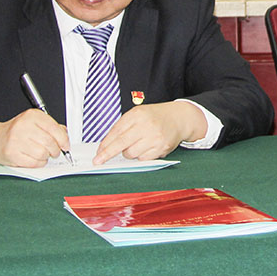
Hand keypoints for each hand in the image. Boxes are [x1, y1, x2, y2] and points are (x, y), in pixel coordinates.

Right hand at [0, 109, 69, 166]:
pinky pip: (34, 163)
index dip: (64, 140)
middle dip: (56, 150)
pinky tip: (34, 158)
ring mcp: (16, 140)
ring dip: (46, 157)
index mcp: (32, 116)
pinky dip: (38, 163)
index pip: (55, 129)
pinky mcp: (12, 154)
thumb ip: (52, 127)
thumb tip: (65, 136)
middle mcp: (23, 126)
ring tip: (42, 154)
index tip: (66, 145)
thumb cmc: (18, 131)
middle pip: (50, 142)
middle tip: (55, 152)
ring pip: (43, 153)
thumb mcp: (35, 123)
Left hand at [93, 102, 207, 163]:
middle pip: (121, 144)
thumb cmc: (155, 117)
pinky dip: (140, 156)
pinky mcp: (162, 148)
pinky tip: (145, 148)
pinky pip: (143, 159)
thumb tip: (106, 146)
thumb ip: (122, 127)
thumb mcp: (137, 114)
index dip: (105, 145)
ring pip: (131, 154)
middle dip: (108, 154)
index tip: (97, 154)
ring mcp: (155, 137)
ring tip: (136, 145)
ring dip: (128, 153)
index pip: (116, 132)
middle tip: (99, 161)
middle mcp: (146, 125)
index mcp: (137, 114)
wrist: (179, 118)